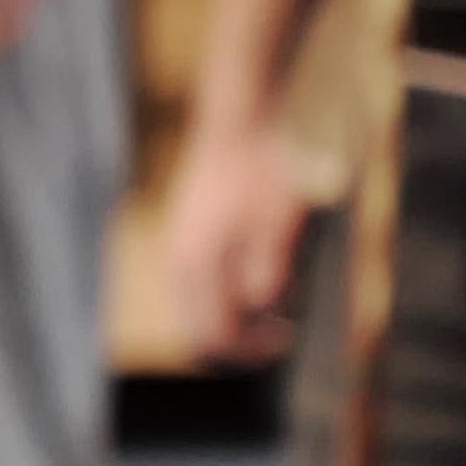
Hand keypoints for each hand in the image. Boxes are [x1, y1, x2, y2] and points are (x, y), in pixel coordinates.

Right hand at [154, 110, 319, 367]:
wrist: (243, 117)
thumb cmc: (264, 167)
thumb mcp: (279, 222)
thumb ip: (268, 270)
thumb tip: (260, 307)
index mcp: (196, 261)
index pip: (215, 332)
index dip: (252, 348)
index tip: (287, 337)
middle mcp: (178, 257)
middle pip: (198, 325)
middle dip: (239, 339)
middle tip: (280, 334)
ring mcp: (179, 242)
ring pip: (195, 304)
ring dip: (231, 316)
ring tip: (273, 308)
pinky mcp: (188, 229)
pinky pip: (197, 280)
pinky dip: (223, 293)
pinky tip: (256, 280)